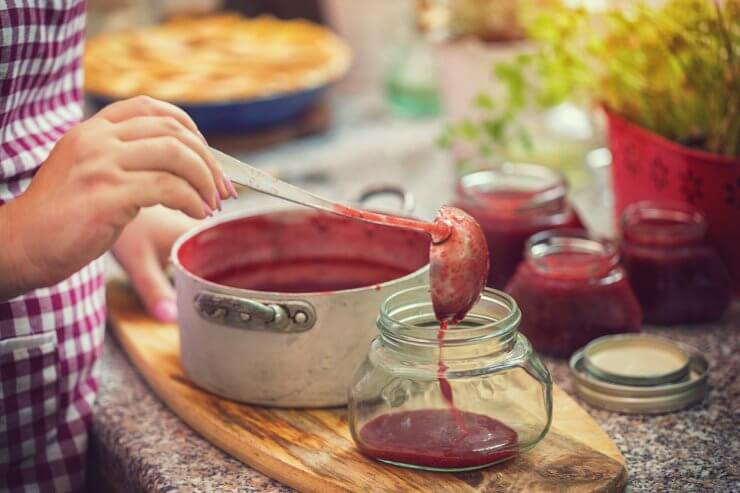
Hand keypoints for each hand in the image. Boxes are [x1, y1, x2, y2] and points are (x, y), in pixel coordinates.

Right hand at [0, 96, 236, 299]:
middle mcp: (97, 140)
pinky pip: (169, 188)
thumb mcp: (90, 172)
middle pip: (173, 131)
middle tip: (222, 189)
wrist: (21, 245)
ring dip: (205, 181)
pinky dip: (192, 201)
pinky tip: (196, 213)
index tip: (207, 155)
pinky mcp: (108, 195)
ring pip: (176, 155)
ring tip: (211, 205)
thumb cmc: (61, 217)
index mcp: (93, 130)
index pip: (152, 108)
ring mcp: (102, 165)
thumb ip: (126, 160)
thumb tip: (181, 165)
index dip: (190, 128)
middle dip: (208, 160)